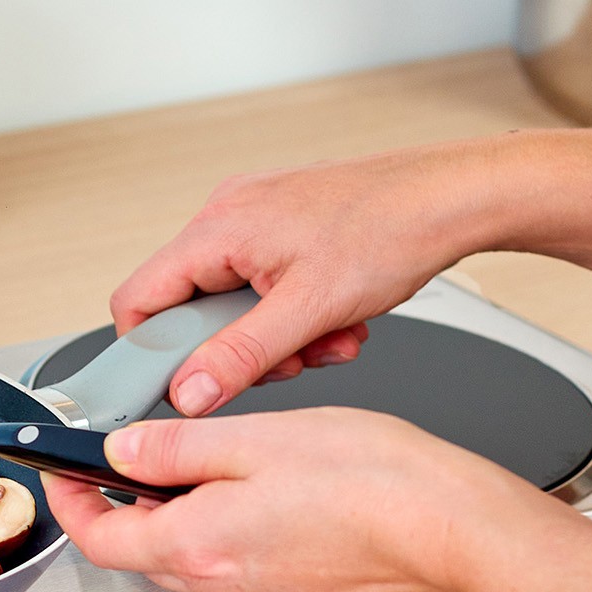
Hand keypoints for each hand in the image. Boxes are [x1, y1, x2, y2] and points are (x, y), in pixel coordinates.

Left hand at [42, 408, 554, 591]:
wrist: (467, 538)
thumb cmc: (382, 484)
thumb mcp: (259, 437)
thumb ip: (179, 447)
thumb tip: (124, 452)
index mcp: (201, 545)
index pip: (101, 538)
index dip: (73, 502)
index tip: (66, 474)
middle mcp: (230, 589)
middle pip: (148, 554)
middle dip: (130, 510)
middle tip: (136, 464)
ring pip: (204, 565)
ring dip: (192, 523)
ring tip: (221, 471)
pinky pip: (255, 576)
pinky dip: (245, 541)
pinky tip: (282, 504)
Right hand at [113, 140, 504, 415]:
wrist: (453, 198)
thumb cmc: (393, 229)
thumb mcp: (310, 311)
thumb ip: (240, 357)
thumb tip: (190, 393)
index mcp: (217, 227)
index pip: (138, 299)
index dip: (153, 352)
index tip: (186, 385)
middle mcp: (227, 214)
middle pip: (191, 307)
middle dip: (239, 347)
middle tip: (286, 359)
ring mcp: (256, 217)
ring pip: (233, 302)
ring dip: (276, 336)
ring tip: (325, 336)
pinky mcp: (283, 226)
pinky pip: (263, 285)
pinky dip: (294, 313)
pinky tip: (335, 318)